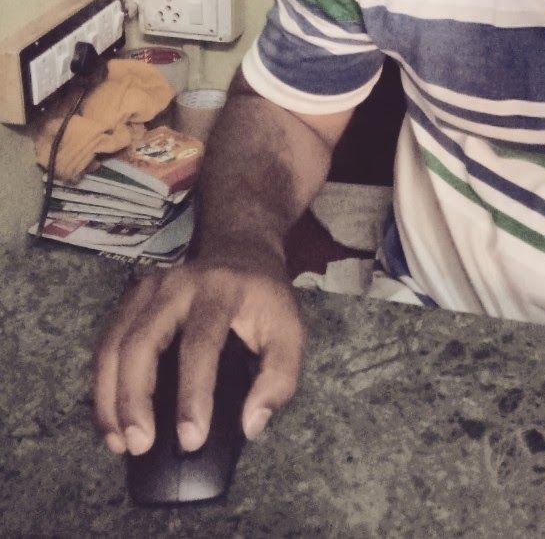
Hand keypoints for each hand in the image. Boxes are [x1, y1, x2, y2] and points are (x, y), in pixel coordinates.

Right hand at [94, 258, 303, 455]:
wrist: (242, 250)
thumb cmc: (265, 299)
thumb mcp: (290, 331)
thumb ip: (280, 378)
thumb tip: (251, 424)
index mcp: (220, 290)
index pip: (200, 344)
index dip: (193, 394)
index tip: (191, 439)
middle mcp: (178, 284)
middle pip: (142, 341)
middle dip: (136, 398)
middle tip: (140, 445)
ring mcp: (150, 288)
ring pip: (115, 343)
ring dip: (110, 397)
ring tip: (120, 442)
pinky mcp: (132, 298)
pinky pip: (107, 342)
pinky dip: (103, 384)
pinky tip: (112, 420)